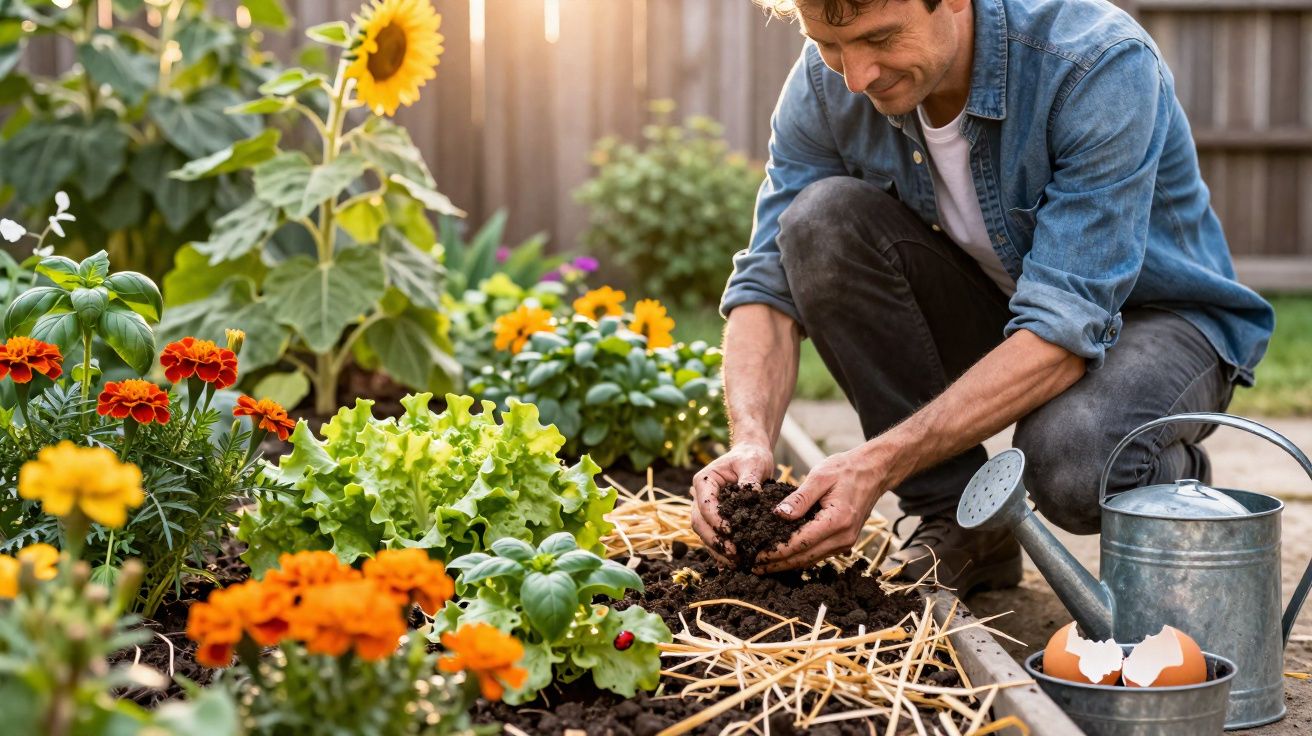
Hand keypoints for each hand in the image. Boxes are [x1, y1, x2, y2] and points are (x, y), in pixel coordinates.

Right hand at [690, 442, 774, 563]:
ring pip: (703, 533)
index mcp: (704, 481)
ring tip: (735, 562)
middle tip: (733, 553)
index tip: (731, 531)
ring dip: (717, 549)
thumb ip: (750, 479)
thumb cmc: (751, 458)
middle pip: (699, 523)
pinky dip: (721, 550)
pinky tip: (733, 563)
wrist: (751, 457)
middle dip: (714, 540)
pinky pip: (713, 537)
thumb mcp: (753, 464)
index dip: (715, 520)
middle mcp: (700, 496)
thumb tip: (750, 495)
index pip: (704, 504)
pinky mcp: (715, 519)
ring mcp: (705, 509)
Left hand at [753, 446, 885, 572]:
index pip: (801, 543)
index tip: (756, 556)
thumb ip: (799, 498)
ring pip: (812, 559)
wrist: (874, 470)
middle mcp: (844, 536)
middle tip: (754, 566)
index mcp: (837, 520)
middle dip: (778, 564)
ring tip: (764, 565)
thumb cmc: (846, 469)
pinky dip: (800, 557)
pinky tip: (784, 556)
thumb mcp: (820, 476)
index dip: (776, 552)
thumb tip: (779, 515)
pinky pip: (819, 554)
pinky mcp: (845, 540)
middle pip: (805, 558)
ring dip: (788, 564)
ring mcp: (846, 541)